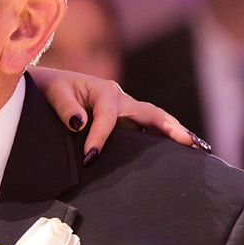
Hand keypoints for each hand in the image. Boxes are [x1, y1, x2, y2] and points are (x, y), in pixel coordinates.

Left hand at [27, 66, 206, 159]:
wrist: (46, 86)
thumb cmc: (50, 89)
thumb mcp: (54, 94)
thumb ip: (66, 108)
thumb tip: (80, 124)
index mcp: (105, 91)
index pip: (108, 118)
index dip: (99, 138)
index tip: (89, 158)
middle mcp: (120, 98)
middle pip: (152, 114)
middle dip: (171, 129)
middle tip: (190, 144)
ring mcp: (124, 109)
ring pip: (154, 120)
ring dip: (174, 133)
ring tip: (196, 149)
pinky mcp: (123, 119)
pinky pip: (145, 128)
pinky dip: (162, 136)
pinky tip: (176, 152)